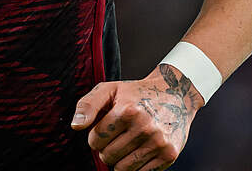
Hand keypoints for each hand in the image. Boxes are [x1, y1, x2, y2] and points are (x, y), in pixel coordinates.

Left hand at [71, 64, 203, 170]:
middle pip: (108, 156)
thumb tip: (76, 126)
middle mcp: (145, 127)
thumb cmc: (136, 93)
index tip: (104, 130)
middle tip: (116, 138)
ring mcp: (159, 142)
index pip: (96, 140)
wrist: (175, 94)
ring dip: (119, 161)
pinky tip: (139, 150)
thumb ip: (88, 105)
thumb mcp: (109, 89)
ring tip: (126, 145)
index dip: (96, 137)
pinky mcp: (169, 154)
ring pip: (123, 169)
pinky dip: (136, 166)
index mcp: (128, 110)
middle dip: (106, 150)